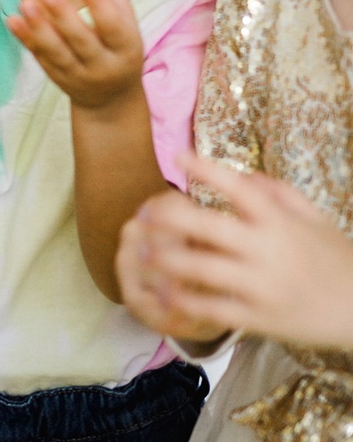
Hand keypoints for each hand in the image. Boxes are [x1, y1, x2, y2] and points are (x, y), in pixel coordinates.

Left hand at [8, 0, 143, 109]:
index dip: (100, 5)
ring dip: (38, 28)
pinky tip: (12, 20)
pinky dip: (26, 39)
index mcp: (126, 50)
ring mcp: (76, 74)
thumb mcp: (126, 26)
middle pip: (81, 41)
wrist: (110, 99)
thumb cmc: (119, 50)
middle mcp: (101, 65)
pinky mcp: (56, 77)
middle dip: (63, 17)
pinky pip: (39, 57)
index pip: (114, 27)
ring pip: (56, 53)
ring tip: (25, 3)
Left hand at [117, 153, 352, 350]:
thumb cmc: (338, 261)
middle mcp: (267, 251)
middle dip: (168, 219)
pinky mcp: (258, 317)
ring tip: (141, 253)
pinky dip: (183, 300)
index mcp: (280, 223)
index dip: (207, 169)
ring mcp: (261, 286)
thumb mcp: (316, 221)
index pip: (239, 188)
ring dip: (165, 260)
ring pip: (201, 269)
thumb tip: (244, 175)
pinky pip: (212, 308)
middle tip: (143, 214)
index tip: (178, 156)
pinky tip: (162, 294)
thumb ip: (280, 194)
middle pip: (207, 227)